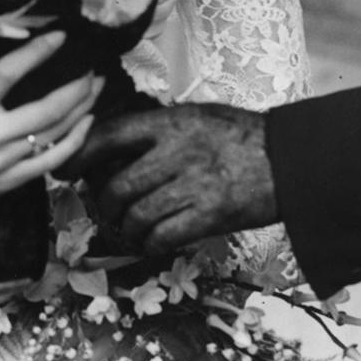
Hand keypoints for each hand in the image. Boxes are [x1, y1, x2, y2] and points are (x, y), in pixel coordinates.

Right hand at [0, 32, 98, 215]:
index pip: (5, 75)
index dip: (35, 54)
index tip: (59, 36)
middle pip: (43, 110)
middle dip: (75, 88)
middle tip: (93, 69)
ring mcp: (2, 160)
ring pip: (53, 134)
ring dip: (81, 109)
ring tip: (96, 88)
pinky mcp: (10, 180)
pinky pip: (51, 161)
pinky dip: (75, 140)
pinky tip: (88, 122)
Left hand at [75, 103, 276, 254]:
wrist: (294, 159)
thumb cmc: (243, 136)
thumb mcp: (199, 116)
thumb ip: (160, 128)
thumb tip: (115, 146)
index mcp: (171, 123)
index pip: (110, 135)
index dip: (80, 155)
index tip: (66, 170)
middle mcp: (178, 151)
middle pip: (117, 185)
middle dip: (104, 203)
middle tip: (106, 208)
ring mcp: (193, 184)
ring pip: (136, 215)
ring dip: (126, 227)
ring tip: (129, 228)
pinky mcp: (210, 215)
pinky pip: (162, 236)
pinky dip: (148, 244)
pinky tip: (150, 242)